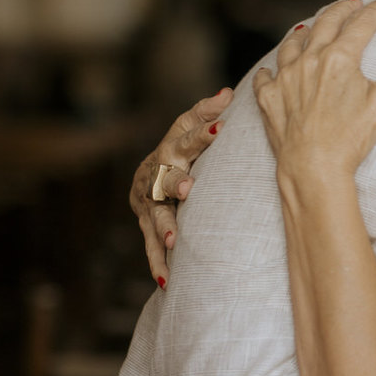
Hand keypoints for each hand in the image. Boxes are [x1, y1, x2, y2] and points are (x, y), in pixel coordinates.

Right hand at [131, 87, 231, 284]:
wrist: (146, 174)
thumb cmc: (177, 148)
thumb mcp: (187, 126)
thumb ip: (205, 113)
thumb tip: (229, 93)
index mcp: (169, 148)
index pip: (186, 137)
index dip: (202, 133)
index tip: (220, 128)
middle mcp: (155, 174)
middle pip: (165, 178)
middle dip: (176, 184)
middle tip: (188, 190)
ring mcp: (148, 202)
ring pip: (155, 216)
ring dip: (164, 228)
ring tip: (174, 242)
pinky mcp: (146, 225)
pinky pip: (151, 246)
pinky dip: (158, 264)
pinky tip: (166, 282)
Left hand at [254, 0, 375, 181]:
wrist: (314, 169)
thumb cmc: (352, 139)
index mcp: (340, 58)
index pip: (362, 23)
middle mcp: (309, 60)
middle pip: (326, 22)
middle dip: (344, 9)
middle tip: (355, 4)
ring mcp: (285, 77)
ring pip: (293, 42)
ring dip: (306, 30)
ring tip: (313, 27)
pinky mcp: (269, 98)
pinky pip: (265, 75)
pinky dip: (271, 68)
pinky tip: (273, 68)